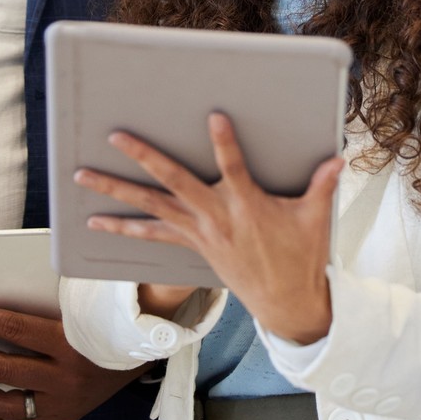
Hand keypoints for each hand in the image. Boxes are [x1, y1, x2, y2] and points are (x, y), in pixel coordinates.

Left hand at [0, 304, 144, 419]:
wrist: (143, 353)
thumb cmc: (110, 322)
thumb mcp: (82, 306)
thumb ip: (47, 300)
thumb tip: (4, 289)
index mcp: (70, 342)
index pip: (13, 329)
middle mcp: (65, 377)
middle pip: (3, 366)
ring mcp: (64, 402)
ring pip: (7, 402)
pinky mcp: (65, 416)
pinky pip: (24, 419)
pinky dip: (1, 408)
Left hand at [74, 113, 342, 344]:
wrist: (285, 303)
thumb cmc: (301, 256)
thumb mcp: (316, 220)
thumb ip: (322, 185)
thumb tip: (337, 156)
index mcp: (247, 206)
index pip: (234, 167)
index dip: (225, 142)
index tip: (214, 116)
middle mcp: (215, 217)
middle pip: (173, 182)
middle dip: (144, 157)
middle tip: (117, 135)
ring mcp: (199, 232)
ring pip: (150, 206)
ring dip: (115, 191)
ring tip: (83, 175)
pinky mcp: (192, 245)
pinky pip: (150, 234)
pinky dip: (122, 227)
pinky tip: (95, 220)